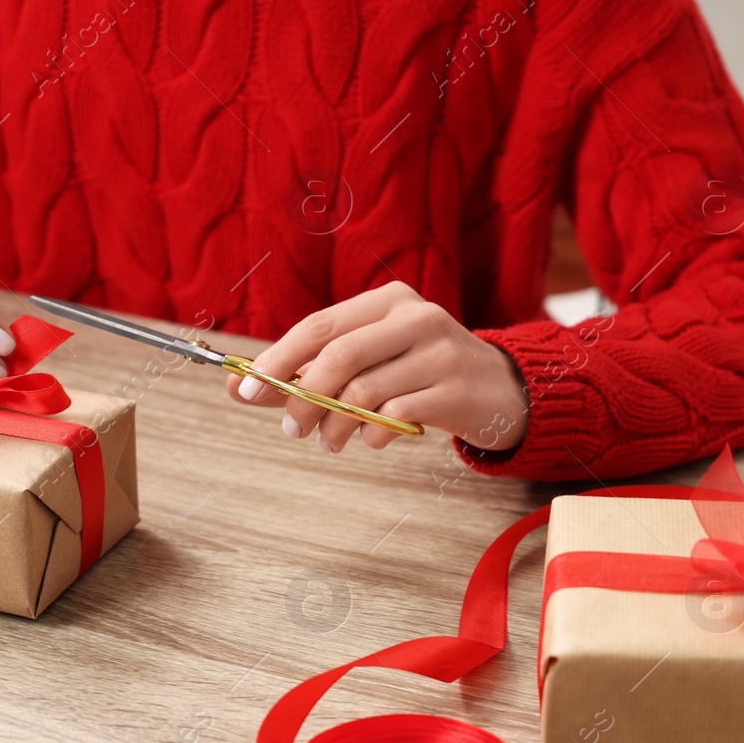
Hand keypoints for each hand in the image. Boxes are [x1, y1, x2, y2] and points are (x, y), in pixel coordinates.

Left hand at [225, 281, 529, 452]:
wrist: (503, 391)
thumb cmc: (422, 373)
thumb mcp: (373, 359)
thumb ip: (312, 370)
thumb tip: (240, 389)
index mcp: (387, 300)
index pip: (319, 326)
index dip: (277, 359)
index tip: (244, 391)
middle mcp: (415, 317)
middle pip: (338, 357)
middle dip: (301, 397)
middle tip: (289, 429)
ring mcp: (439, 351)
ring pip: (363, 391)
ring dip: (333, 425)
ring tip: (328, 442)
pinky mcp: (455, 390)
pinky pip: (394, 417)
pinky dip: (372, 435)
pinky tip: (372, 440)